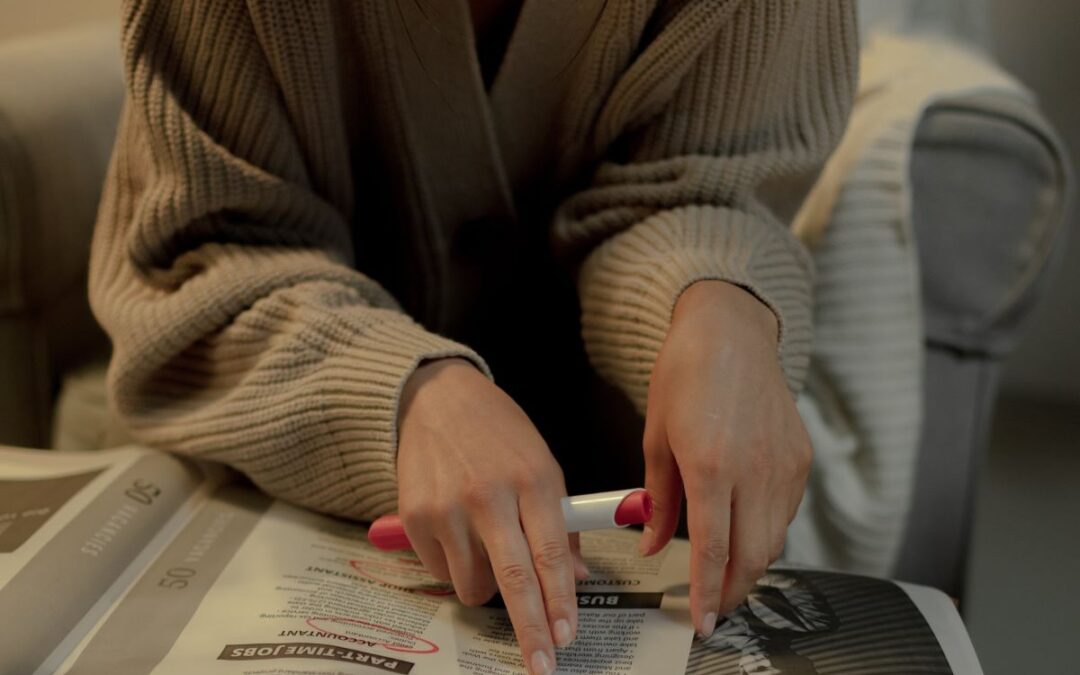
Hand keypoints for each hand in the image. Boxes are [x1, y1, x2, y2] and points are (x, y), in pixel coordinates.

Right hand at [396, 358, 588, 674]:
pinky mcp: (415, 517)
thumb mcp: (542, 464)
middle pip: (514, 580)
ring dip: (487, 586)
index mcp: (532, 478)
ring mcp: (448, 507)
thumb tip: (573, 579)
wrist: (438, 398)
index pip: (551, 554)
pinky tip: (458, 532)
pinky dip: (455, 567)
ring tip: (488, 550)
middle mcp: (489, 494)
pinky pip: (442, 572)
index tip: (567, 636)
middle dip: (531, 630)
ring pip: (474, 585)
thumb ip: (560, 522)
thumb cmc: (500, 434)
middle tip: (542, 665)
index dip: (561, 601)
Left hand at [638, 280, 811, 636]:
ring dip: (750, 565)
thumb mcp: (655, 436)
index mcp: (711, 466)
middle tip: (712, 607)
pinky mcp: (801, 459)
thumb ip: (656, 497)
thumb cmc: (685, 373)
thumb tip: (650, 541)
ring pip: (773, 540)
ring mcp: (783, 465)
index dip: (706, 593)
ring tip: (725, 573)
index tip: (700, 621)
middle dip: (732, 591)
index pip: (712, 550)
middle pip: (751, 557)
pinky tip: (745, 530)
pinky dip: (766, 533)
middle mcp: (754, 470)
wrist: (730, 331)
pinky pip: (785, 513)